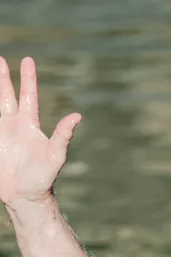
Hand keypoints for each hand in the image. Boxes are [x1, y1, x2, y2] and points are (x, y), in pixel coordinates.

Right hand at [0, 56, 80, 208]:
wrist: (25, 197)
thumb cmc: (43, 178)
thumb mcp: (55, 156)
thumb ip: (63, 136)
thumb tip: (77, 116)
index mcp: (30, 126)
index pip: (29, 97)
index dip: (28, 79)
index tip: (27, 60)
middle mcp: (15, 126)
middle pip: (7, 96)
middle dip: (3, 78)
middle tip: (0, 59)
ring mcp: (2, 134)